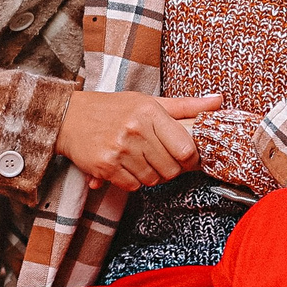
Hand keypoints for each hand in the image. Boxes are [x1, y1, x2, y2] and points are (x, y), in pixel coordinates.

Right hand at [53, 91, 224, 190]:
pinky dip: (132, 181)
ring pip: (153, 180)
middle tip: (160, 160)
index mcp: (150, 111)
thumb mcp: (149, 101)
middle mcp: (135, 129)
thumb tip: (219, 100)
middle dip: (171, 170)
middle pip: (172, 169)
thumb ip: (185, 106)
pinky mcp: (105, 166)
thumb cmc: (113, 108)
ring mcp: (119, 149)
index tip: (186, 158)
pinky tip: (124, 166)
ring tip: (139, 159)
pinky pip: (133, 186)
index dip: (191, 159)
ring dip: (150, 175)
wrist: (67, 117)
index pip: (186, 148)